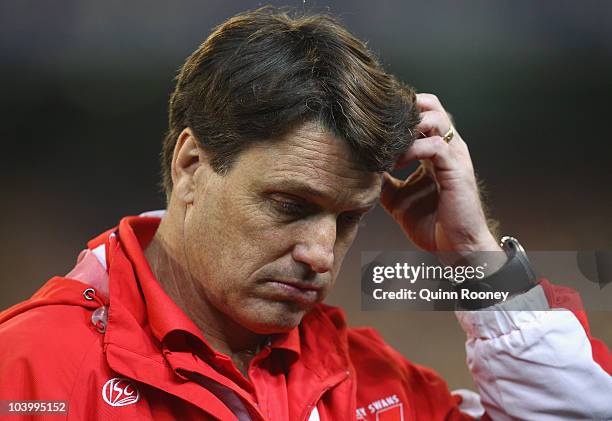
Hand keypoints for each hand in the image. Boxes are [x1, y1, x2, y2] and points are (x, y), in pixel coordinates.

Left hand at [380, 93, 501, 259]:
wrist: (455, 248)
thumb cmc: (432, 224)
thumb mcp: (397, 198)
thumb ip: (383, 180)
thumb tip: (359, 169)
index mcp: (435, 149)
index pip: (421, 112)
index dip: (399, 112)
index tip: (373, 123)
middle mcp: (447, 146)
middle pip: (430, 104)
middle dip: (403, 110)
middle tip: (380, 128)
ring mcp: (454, 155)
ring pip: (434, 118)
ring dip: (406, 128)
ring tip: (387, 146)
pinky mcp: (457, 169)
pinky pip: (435, 146)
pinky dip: (412, 150)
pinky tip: (395, 163)